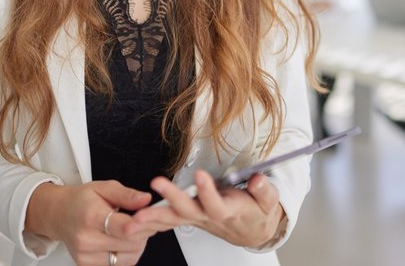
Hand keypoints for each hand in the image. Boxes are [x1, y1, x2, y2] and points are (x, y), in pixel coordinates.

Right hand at [25, 180, 152, 265]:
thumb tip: (146, 200)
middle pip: (129, 244)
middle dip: (143, 232)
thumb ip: (127, 195)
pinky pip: (118, 265)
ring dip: (137, 245)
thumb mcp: (104, 187)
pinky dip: (127, 254)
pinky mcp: (87, 265)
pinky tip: (122, 241)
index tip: (150, 217)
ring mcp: (85, 256)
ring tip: (131, 230)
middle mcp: (86, 239)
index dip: (142, 224)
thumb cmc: (82, 200)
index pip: (124, 228)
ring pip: (128, 257)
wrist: (58, 214)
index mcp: (92, 216)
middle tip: (143, 220)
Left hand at [126, 171, 284, 248]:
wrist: (253, 230)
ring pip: (173, 219)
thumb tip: (257, 179)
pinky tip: (136, 220)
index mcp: (228, 212)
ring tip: (135, 216)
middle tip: (157, 184)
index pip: (216, 203)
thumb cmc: (258, 212)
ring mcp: (197, 219)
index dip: (208, 191)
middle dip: (172, 198)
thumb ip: (264, 190)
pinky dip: (153, 220)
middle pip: (187, 211)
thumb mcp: (269, 201)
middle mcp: (209, 217)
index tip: (201, 175)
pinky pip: (168, 221)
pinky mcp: (190, 218)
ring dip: (153, 217)